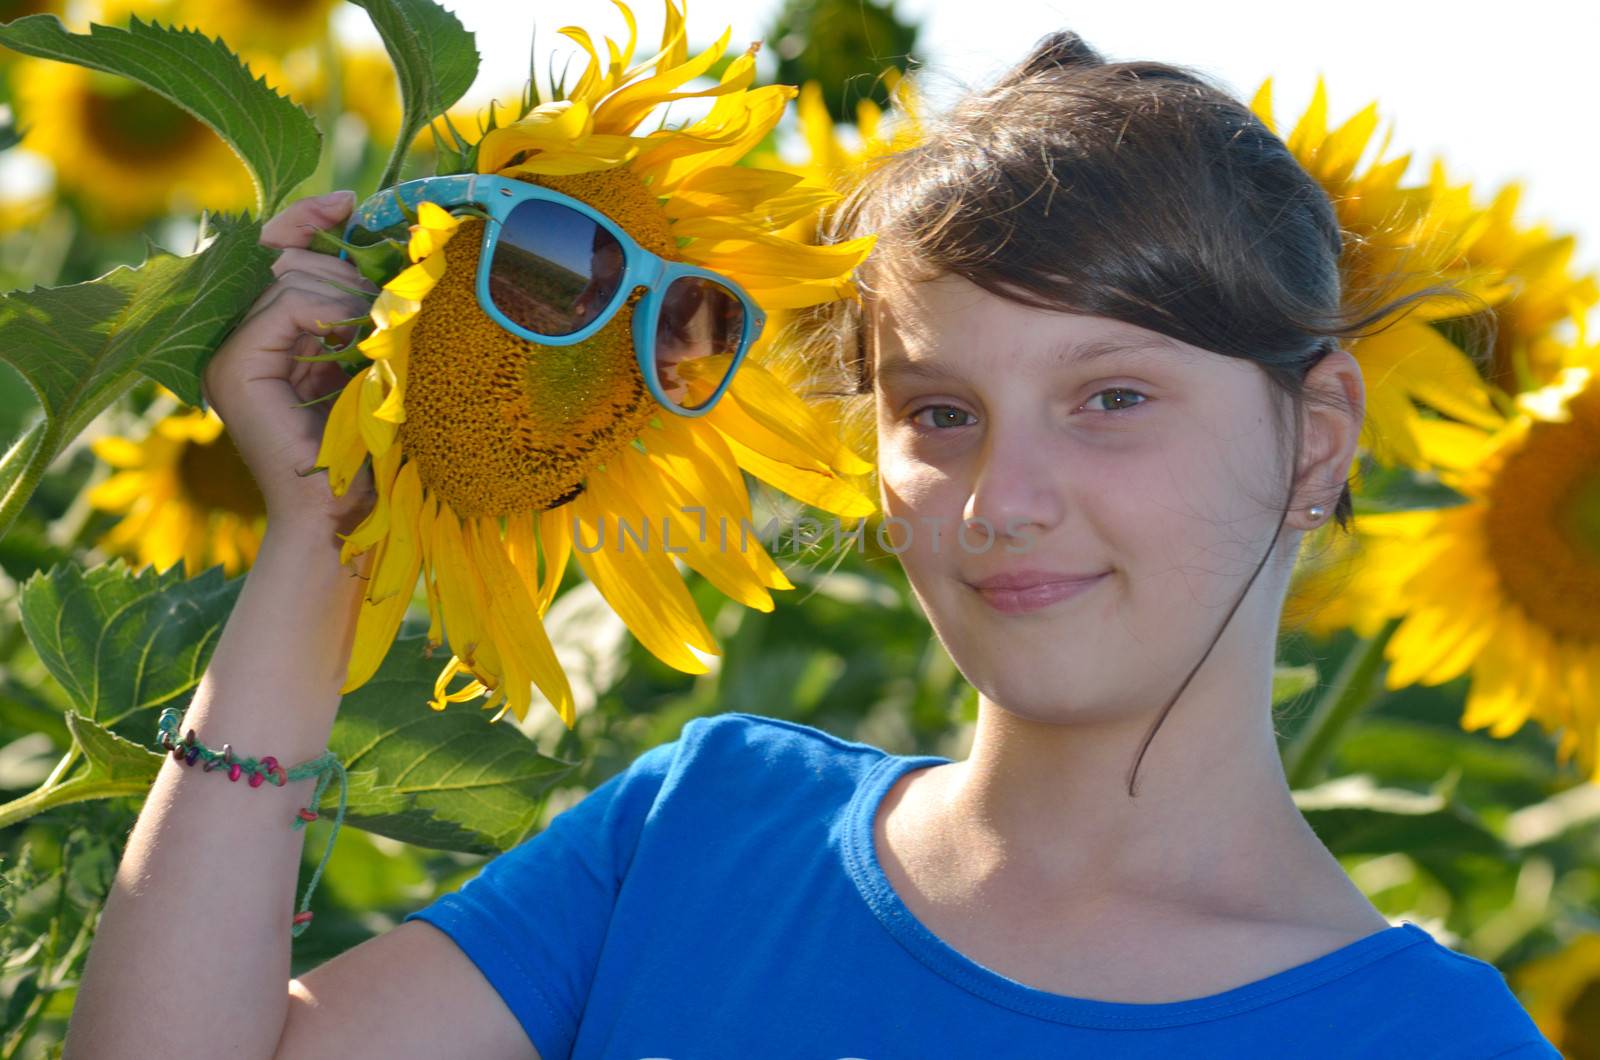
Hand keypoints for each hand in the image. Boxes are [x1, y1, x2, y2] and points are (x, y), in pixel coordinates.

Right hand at [201, 191, 382, 538]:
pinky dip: (332, 313)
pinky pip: (287, 305)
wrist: (343, 512)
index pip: (276, 251)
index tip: (352, 202)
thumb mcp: (367, 357)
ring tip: (375, 337)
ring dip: (348, 296)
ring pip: (290, 277)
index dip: (310, 219)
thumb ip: (357, 307)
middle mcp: (232, 336)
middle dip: (345, 267)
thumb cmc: (366, 445)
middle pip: (285, 257)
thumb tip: (372, 242)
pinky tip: (354, 339)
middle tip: (384, 307)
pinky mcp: (235, 367)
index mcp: (259, 333)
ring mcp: (226, 352)